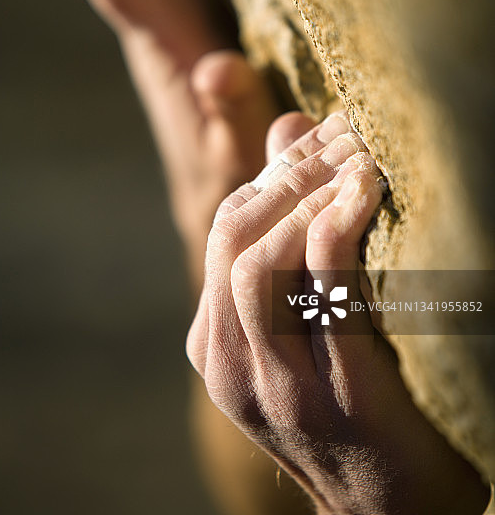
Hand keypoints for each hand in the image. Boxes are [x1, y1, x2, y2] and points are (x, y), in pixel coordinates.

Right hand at [187, 114, 488, 513]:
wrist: (390, 505)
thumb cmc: (354, 394)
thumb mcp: (307, 312)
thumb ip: (291, 222)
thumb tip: (289, 127)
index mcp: (214, 343)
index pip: (226, 230)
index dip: (273, 172)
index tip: (320, 129)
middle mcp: (229, 366)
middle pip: (233, 239)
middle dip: (289, 174)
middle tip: (344, 133)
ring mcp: (275, 389)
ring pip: (259, 265)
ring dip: (310, 198)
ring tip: (358, 157)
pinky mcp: (334, 401)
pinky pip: (322, 295)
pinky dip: (336, 230)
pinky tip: (365, 195)